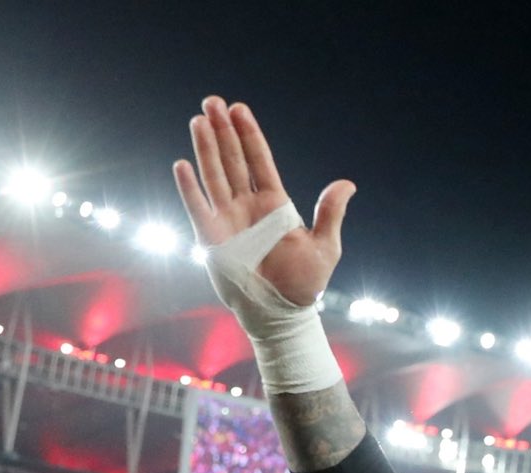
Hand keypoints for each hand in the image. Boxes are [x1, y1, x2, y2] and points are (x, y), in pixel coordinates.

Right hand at [173, 97, 351, 307]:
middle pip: (233, 160)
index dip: (249, 134)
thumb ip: (330, 213)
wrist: (282, 314)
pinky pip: (198, 208)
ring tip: (198, 119)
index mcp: (275, 204)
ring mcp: (229, 220)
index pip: (259, 160)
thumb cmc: (304, 283)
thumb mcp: (325, 246)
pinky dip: (190, 188)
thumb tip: (347, 184)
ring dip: (206, 148)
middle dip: (223, 130)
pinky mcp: (213, 239)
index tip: (239, 109)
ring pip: (214, 176)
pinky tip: (182, 165)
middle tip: (212, 101)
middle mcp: (248, 206)